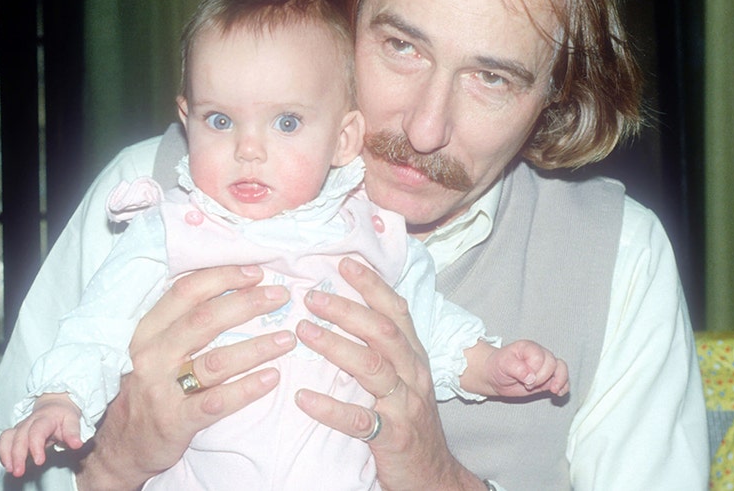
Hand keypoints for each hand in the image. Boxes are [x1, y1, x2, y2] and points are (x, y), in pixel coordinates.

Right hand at [0, 393, 82, 477]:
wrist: (55, 405)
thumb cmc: (64, 415)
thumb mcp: (73, 420)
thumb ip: (73, 432)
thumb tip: (77, 444)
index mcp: (45, 418)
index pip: (37, 431)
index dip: (36, 446)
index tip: (39, 462)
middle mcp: (30, 421)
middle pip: (20, 436)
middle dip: (17, 455)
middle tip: (19, 472)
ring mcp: (21, 426)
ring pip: (8, 437)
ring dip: (6, 454)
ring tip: (10, 469)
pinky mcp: (15, 432)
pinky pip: (4, 440)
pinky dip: (3, 452)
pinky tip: (8, 465)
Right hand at [76, 265, 294, 489]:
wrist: (122, 444)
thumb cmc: (149, 387)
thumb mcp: (154, 348)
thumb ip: (182, 321)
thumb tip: (231, 287)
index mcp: (148, 331)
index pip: (186, 292)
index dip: (223, 278)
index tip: (256, 273)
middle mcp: (152, 356)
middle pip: (204, 320)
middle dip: (247, 303)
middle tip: (280, 297)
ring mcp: (162, 389)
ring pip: (216, 361)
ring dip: (257, 347)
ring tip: (287, 339)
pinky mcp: (176, 420)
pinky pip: (217, 401)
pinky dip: (247, 389)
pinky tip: (272, 378)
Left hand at [293, 258, 483, 490]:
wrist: (432, 475)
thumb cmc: (409, 420)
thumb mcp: (405, 378)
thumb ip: (383, 348)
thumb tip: (346, 312)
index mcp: (414, 357)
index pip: (396, 311)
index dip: (372, 285)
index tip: (344, 263)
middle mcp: (413, 375)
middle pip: (383, 332)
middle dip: (347, 310)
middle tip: (311, 297)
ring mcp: (405, 406)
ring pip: (373, 368)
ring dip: (335, 347)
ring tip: (302, 332)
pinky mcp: (393, 438)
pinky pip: (360, 420)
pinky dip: (330, 408)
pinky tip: (303, 398)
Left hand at [485, 340, 569, 397]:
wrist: (495, 376)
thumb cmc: (498, 366)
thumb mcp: (503, 364)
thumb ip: (516, 368)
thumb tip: (531, 377)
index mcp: (529, 348)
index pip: (540, 357)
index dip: (534, 371)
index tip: (523, 379)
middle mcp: (540, 355)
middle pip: (552, 363)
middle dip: (542, 378)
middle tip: (528, 385)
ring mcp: (545, 367)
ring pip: (561, 368)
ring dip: (560, 380)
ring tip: (553, 389)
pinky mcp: (547, 379)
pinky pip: (563, 379)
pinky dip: (564, 386)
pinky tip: (558, 392)